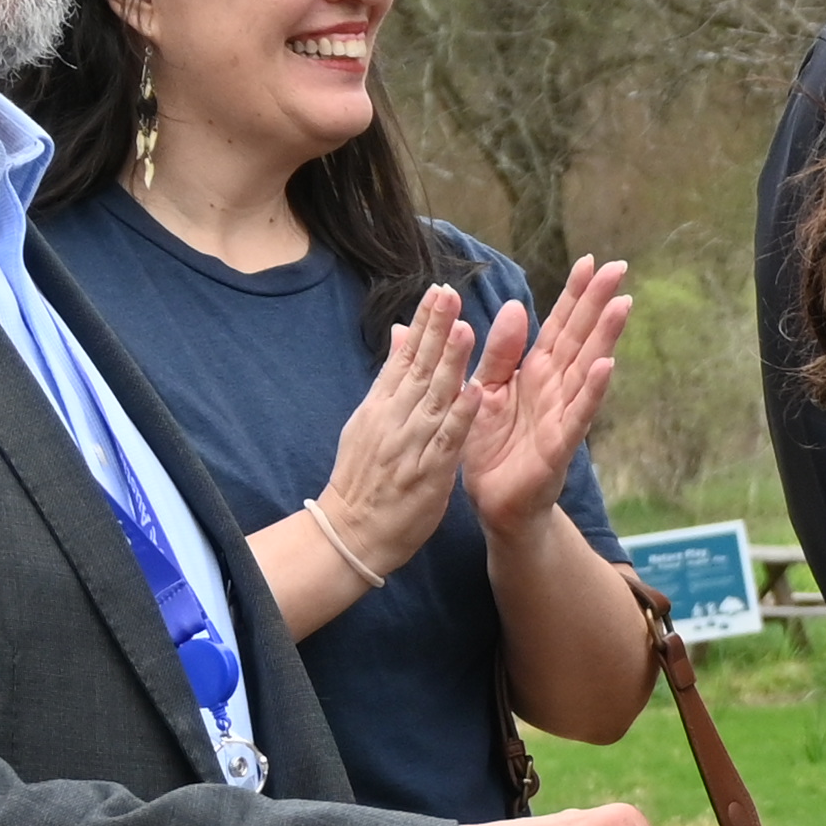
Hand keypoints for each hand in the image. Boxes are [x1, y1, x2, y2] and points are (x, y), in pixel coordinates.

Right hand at [313, 288, 481, 583]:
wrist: (351, 533)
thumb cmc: (364, 480)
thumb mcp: (367, 423)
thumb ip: (389, 382)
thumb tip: (399, 336)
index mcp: (380, 406)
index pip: (404, 357)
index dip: (422, 324)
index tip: (438, 292)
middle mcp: (394, 419)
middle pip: (418, 368)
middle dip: (435, 330)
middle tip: (450, 293)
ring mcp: (410, 445)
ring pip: (433, 398)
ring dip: (450, 364)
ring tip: (465, 329)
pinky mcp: (427, 473)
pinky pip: (446, 441)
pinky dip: (460, 416)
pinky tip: (474, 392)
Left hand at [463, 259, 628, 532]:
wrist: (492, 502)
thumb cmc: (491, 447)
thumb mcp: (485, 388)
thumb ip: (500, 351)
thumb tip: (518, 306)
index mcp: (534, 371)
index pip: (559, 324)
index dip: (575, 294)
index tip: (591, 260)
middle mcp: (555, 387)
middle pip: (580, 337)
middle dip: (598, 303)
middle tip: (620, 266)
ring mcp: (562, 413)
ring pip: (587, 368)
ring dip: (605, 337)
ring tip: (622, 305)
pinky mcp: (559, 444)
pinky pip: (578, 414)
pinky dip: (592, 391)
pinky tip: (606, 366)